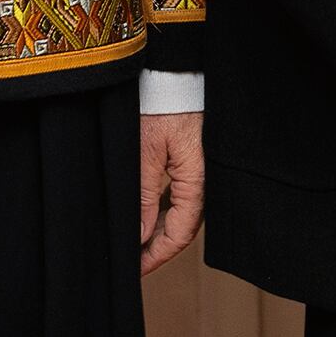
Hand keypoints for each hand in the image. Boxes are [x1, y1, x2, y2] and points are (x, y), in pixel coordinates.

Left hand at [139, 111, 207, 273]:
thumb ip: (143, 196)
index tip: (134, 269)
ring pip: (180, 210)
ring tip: (132, 240)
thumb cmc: (164, 100)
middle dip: (156, 246)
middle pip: (182, 225)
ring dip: (158, 227)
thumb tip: (138, 237)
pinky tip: (145, 213)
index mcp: (198, 180)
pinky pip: (180, 191)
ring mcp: (201, 167)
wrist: (176, 67)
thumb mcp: (146, 149)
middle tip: (130, 260)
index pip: (180, 233)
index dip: (156, 256)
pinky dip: (162, 207)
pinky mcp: (194, 156)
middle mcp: (205, 178)